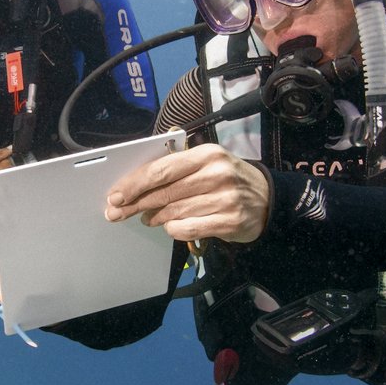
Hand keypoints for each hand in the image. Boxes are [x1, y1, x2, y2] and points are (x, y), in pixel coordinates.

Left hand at [104, 143, 268, 243]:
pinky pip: (188, 228)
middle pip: (164, 192)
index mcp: (207, 154)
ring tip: (147, 218)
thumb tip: (137, 187)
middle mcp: (216, 174)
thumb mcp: (208, 163)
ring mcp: (224, 199)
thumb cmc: (229, 179)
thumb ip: (177, 170)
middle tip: (116, 212)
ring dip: (154, 217)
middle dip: (135, 204)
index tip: (116, 194)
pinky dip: (174, 229)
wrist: (269, 199)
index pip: (162, 169)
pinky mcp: (229, 221)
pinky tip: (170, 226)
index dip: (135, 183)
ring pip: (174, 212)